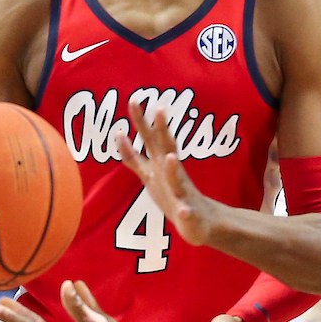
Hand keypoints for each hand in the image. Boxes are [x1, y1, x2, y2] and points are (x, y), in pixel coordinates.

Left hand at [117, 100, 220, 245]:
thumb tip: (119, 134)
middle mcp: (172, 174)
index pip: (150, 139)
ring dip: (174, 170)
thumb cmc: (172, 195)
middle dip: (163, 132)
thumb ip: (133, 157)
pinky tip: (185, 211)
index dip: (141, 122)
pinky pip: (188, 213)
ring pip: (178, 180)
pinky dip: (186, 211)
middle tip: (159, 108)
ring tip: (171, 158)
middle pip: (166, 149)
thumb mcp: (149, 175)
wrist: (201, 222)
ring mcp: (183, 194)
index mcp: (162, 165)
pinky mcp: (190, 214)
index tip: (133, 100)